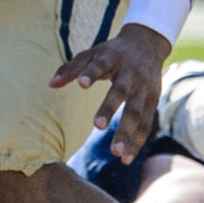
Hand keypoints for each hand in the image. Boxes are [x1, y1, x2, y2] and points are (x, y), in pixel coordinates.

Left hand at [50, 23, 173, 163]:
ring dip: (127, 133)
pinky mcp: (152, 101)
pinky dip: (137, 141)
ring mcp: (144, 88)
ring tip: (116, 154)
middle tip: (97, 126)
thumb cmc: (112, 53)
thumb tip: (51, 84)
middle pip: (121, 92)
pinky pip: (146, 124)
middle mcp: (131, 73)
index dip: (92, 73)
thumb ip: (72, 68)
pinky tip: (126, 159)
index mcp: (113, 58)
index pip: (101, 65)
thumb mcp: (93, 53)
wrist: (147, 44)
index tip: (82, 84)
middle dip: (110, 108)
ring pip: (137, 112)